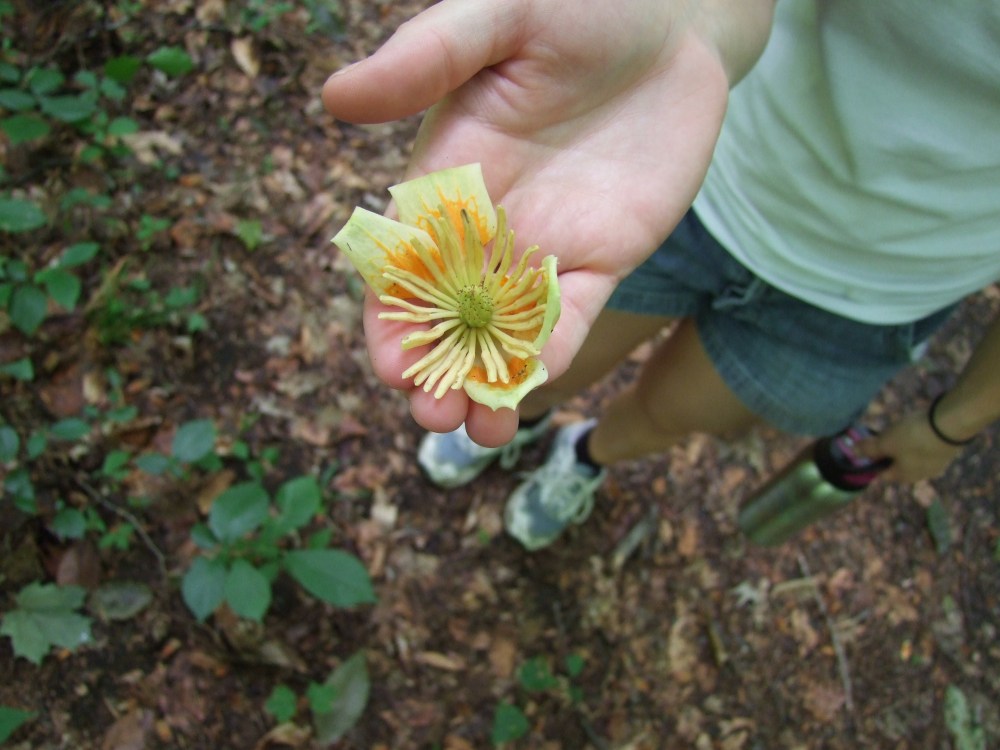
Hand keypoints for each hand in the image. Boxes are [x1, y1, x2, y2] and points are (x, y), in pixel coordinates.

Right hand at [324, 0, 768, 445]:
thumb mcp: (496, 16)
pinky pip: (571, 317)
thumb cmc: (578, 2)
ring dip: (489, 382)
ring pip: (506, 332)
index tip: (389, 366)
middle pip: (449, 313)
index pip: (402, 262)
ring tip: (481, 431)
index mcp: (446, 175)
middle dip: (437, 368)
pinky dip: (551, 354)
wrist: (676, 17)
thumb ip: (424, 59)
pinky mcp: (603, 258)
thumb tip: (335, 97)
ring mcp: (546, 245)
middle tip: (434, 416)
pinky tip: (537, 390)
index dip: (391, 317)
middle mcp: (488, 223)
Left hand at [855, 411, 964, 482]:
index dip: (870, 463)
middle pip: (897, 465)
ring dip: (903, 446)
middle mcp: (920, 475)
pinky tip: (916, 428)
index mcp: (903, 477)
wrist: (951, 426)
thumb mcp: (885, 442)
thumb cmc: (913, 438)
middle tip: (882, 436)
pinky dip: (918, 440)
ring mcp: (935, 464)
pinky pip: (925, 448)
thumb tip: (852, 453)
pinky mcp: (945, 451)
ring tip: (898, 429)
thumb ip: (869, 449)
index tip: (865, 449)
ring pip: (912, 457)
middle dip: (887, 453)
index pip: (881, 475)